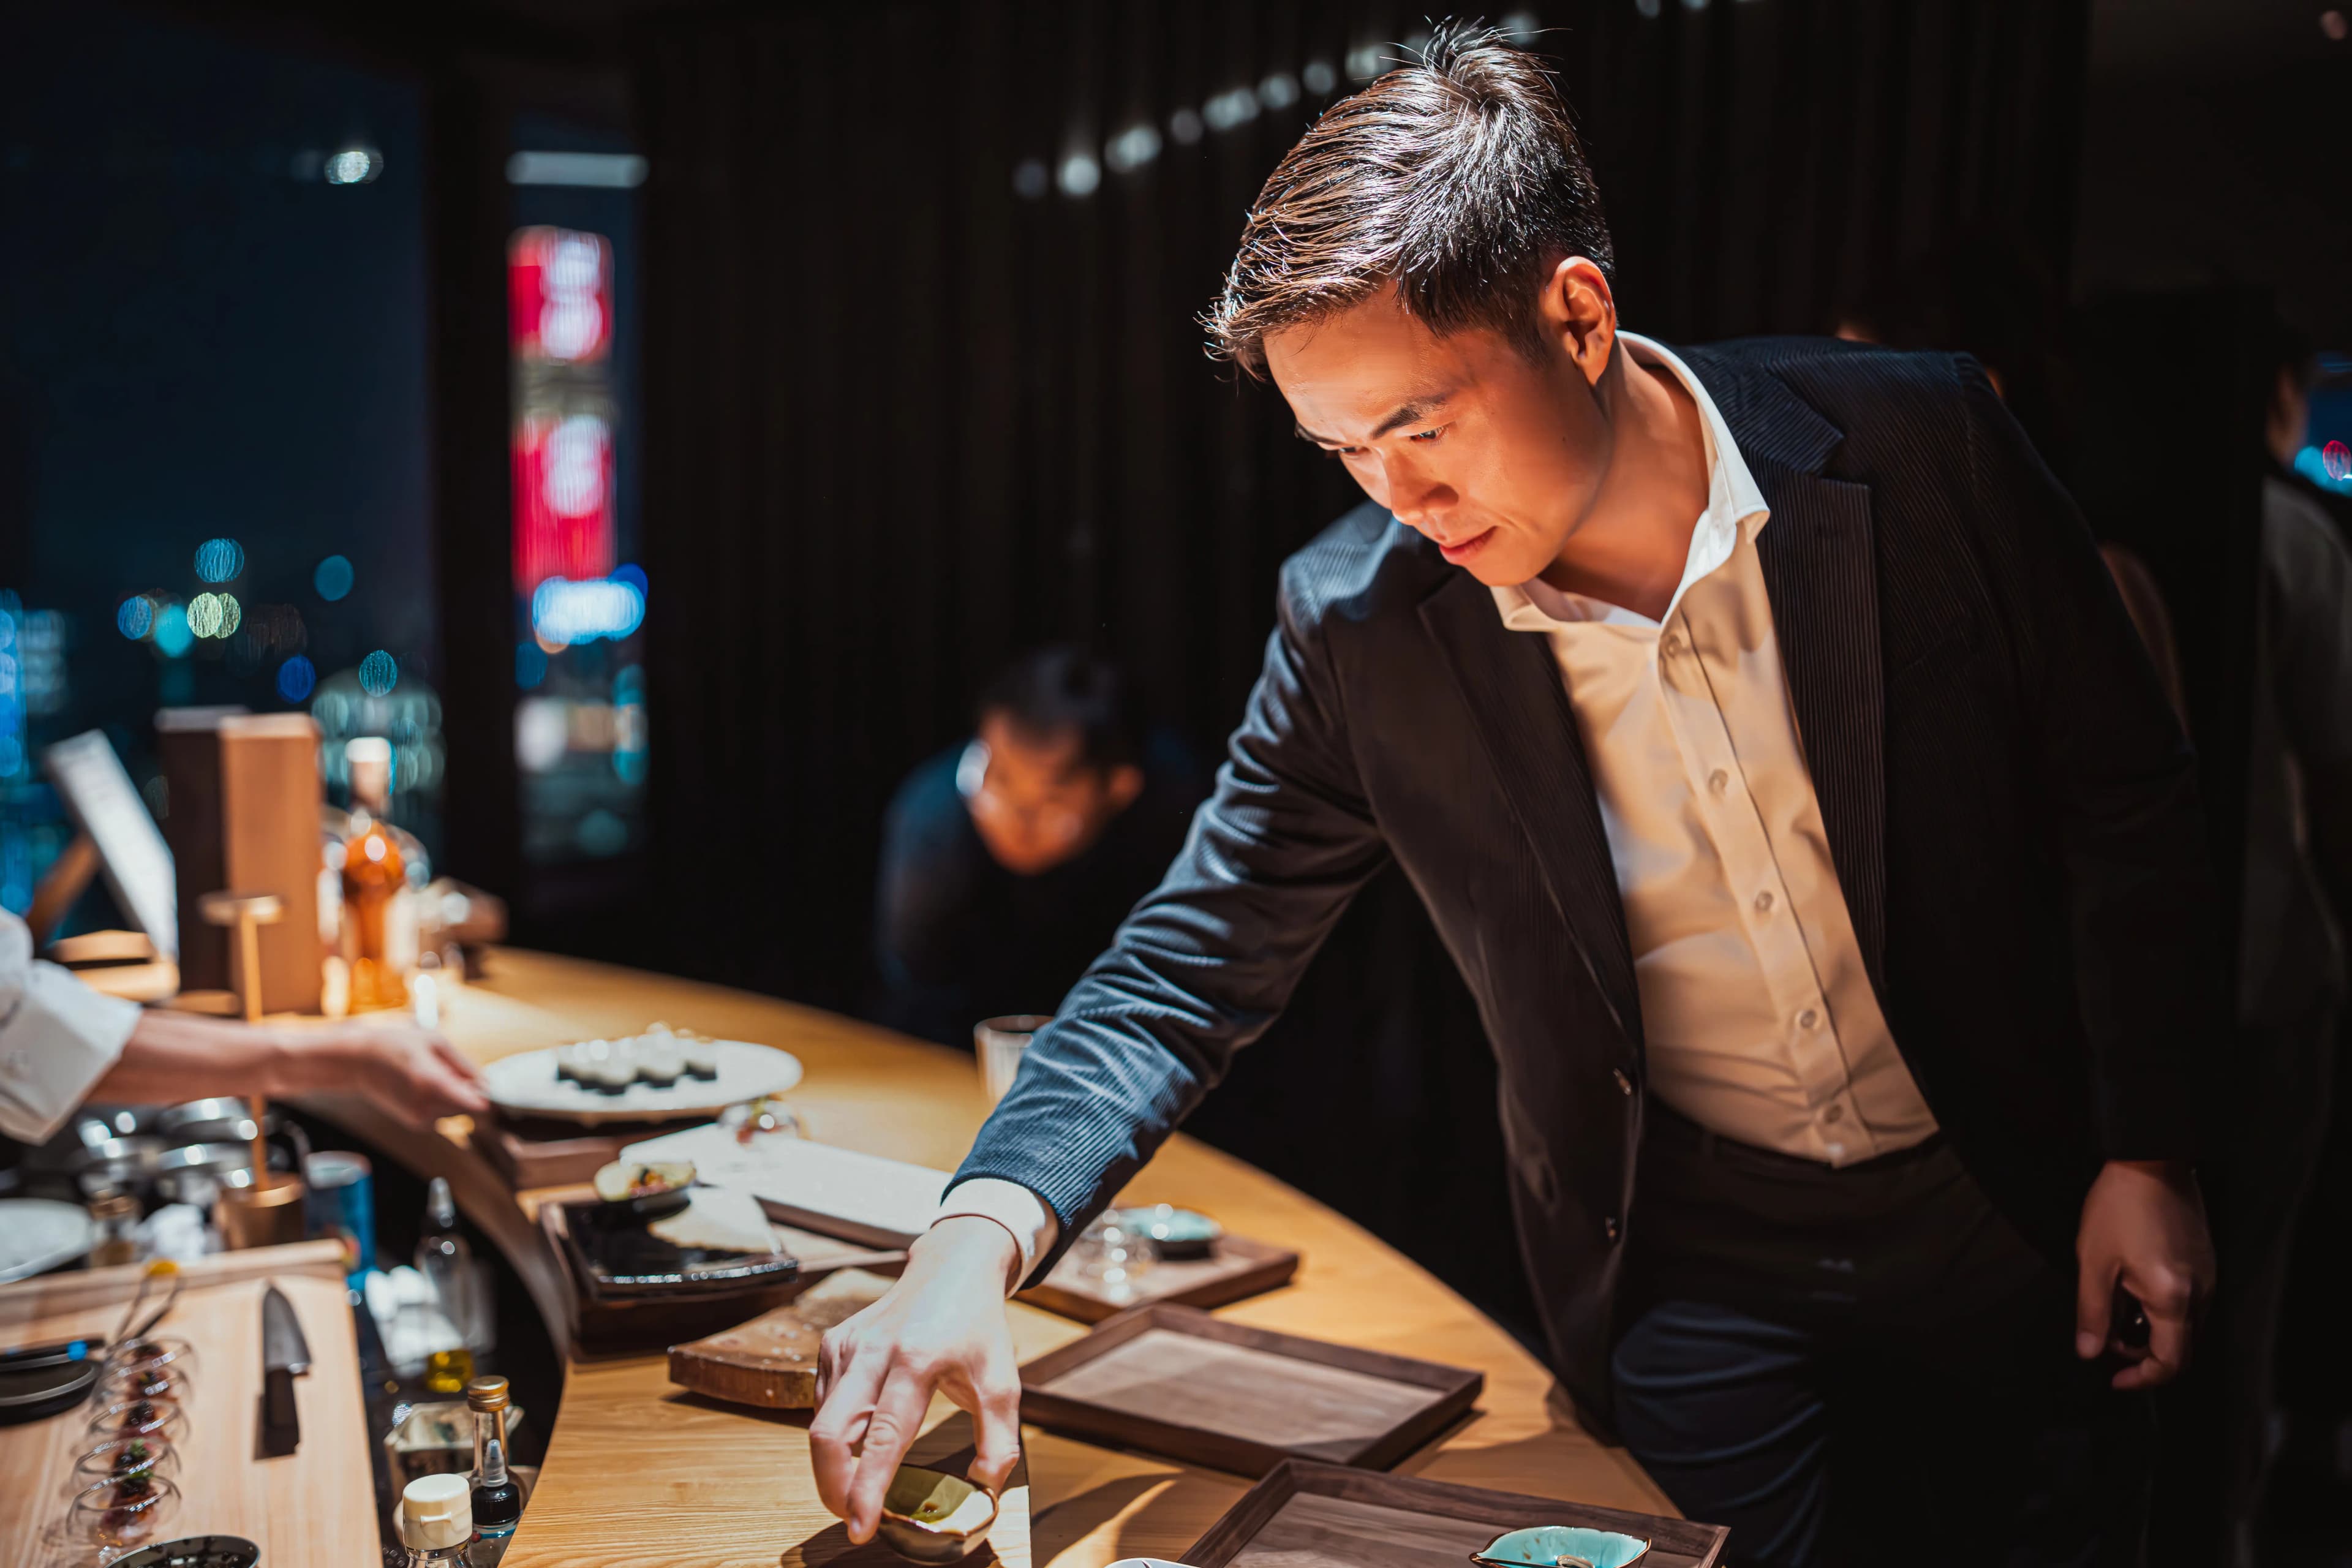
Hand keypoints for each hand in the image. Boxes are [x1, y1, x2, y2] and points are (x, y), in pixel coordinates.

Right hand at [279, 1021, 488, 1125]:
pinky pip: (444, 1113)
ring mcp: (420, 1119)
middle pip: (470, 1106)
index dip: (489, 1096)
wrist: (356, 1063)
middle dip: (469, 1090)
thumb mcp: (434, 1041)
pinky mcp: (416, 1124)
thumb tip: (487, 1084)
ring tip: (431, 1073)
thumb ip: (464, 1065)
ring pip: (458, 1110)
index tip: (492, 1087)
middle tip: (449, 1069)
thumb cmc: (396, 1045)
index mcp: (432, 1083)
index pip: (476, 1104)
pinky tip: (424, 1084)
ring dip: (455, 1095)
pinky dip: (442, 1101)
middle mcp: (426, 1107)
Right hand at [811, 1217, 1024, 1542]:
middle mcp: (873, 1351)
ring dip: (833, 1464)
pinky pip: (822, 1403)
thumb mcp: (1003, 1381)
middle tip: (853, 1518)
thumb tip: (984, 1488)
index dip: (866, 1490)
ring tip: (861, 1485)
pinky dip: (836, 1433)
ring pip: (820, 1423)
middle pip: (828, 1435)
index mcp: (917, 1361)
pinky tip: (861, 1437)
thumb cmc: (978, 1327)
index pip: (882, 1438)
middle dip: (832, 1488)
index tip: (859, 1528)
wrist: (952, 1267)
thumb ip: (998, 1439)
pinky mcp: (832, 1344)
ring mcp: (847, 1345)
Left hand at [2074, 1158, 2212, 1388]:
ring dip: (2152, 1331)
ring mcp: (2209, 1277)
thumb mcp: (2094, 1261)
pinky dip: (2162, 1310)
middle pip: (2181, 1347)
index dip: (2142, 1378)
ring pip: (2185, 1326)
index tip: (2115, 1378)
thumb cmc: (2117, 1207)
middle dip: (2143, 1353)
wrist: (2152, 1159)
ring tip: (2114, 1308)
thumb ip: (2092, 1311)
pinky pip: (2189, 1302)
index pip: (2169, 1360)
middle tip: (2106, 1337)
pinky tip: (2133, 1288)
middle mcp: (2201, 1293)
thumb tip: (2088, 1352)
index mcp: (2173, 1298)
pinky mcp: (2206, 1262)